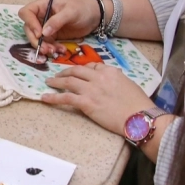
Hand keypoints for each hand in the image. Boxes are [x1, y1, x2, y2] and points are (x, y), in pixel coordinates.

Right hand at [20, 0, 101, 47]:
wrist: (95, 16)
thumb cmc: (83, 8)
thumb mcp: (71, 12)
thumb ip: (56, 21)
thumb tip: (43, 33)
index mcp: (43, 5)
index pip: (27, 13)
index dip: (30, 24)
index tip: (40, 34)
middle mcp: (41, 16)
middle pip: (29, 28)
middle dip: (36, 40)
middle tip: (46, 49)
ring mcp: (46, 26)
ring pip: (37, 38)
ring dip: (44, 46)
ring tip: (55, 51)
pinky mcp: (53, 35)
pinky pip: (47, 44)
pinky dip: (52, 48)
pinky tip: (61, 50)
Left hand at [43, 63, 162, 135]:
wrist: (139, 117)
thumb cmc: (138, 104)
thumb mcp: (128, 84)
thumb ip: (116, 79)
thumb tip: (112, 78)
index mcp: (110, 71)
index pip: (92, 66)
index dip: (83, 70)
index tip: (77, 73)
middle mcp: (98, 77)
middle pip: (76, 70)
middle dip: (65, 72)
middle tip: (58, 75)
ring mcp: (91, 89)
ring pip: (68, 81)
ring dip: (56, 81)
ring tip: (49, 82)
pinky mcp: (86, 103)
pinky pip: (65, 97)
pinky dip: (53, 97)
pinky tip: (45, 97)